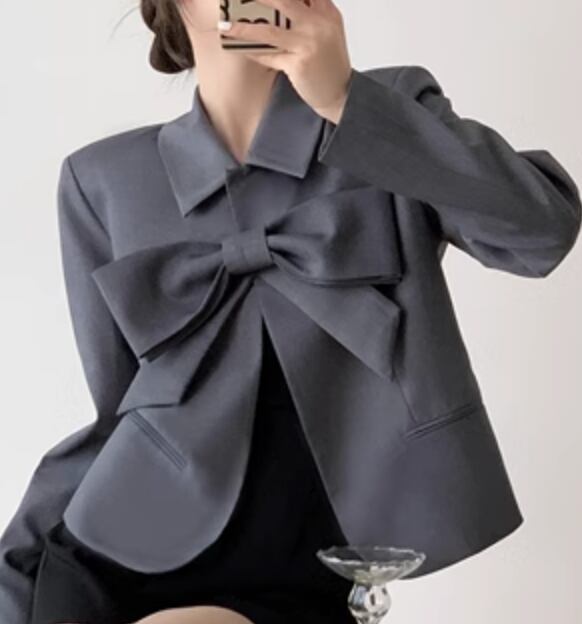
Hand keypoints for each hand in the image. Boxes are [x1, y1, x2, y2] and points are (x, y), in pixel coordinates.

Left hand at [218, 0, 352, 122]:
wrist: (341, 93)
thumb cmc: (330, 63)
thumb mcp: (327, 30)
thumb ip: (310, 12)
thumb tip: (277, 3)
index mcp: (326, 11)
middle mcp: (319, 24)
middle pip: (283, 1)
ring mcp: (309, 44)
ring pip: (270, 31)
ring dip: (244, 28)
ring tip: (226, 25)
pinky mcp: (299, 64)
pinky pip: (269, 56)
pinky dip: (253, 52)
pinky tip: (239, 48)